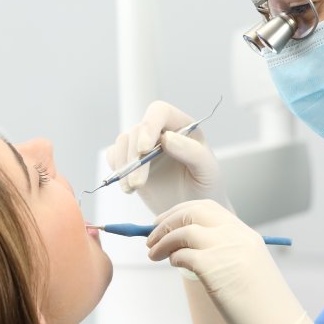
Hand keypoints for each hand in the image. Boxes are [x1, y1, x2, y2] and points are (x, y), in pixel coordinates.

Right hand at [106, 101, 229, 215]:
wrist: (191, 211)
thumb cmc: (205, 188)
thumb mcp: (208, 171)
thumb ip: (193, 152)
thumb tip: (167, 138)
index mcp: (182, 127)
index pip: (160, 112)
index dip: (149, 125)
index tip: (145, 149)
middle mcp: (161, 132)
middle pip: (138, 131)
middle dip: (135, 157)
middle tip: (139, 184)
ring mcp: (144, 147)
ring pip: (123, 142)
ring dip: (125, 166)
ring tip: (134, 187)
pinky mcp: (131, 162)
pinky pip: (115, 156)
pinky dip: (117, 171)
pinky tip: (129, 188)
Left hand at [146, 200, 323, 323]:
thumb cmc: (263, 309)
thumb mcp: (246, 270)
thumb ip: (223, 254)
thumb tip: (185, 249)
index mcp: (246, 234)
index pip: (207, 209)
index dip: (181, 212)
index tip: (166, 222)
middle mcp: (237, 236)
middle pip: (193, 212)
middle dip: (167, 220)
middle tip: (151, 234)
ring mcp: (226, 249)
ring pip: (184, 230)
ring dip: (162, 240)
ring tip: (153, 254)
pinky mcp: (215, 267)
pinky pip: (183, 254)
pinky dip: (172, 257)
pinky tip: (173, 265)